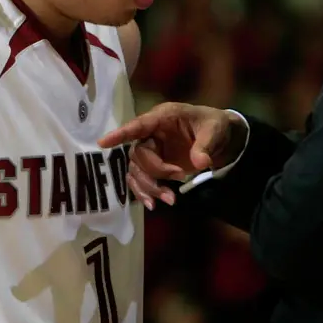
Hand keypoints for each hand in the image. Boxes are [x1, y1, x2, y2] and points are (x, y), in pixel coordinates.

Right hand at [98, 102, 246, 208]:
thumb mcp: (215, 130)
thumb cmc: (214, 126)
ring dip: (149, 187)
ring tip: (170, 200)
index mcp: (163, 117)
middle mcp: (151, 134)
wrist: (219, 139)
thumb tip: (200, 163)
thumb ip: (206, 145)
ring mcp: (151, 151)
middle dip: (156, 171)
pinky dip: (145, 194)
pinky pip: (140, 180)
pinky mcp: (154, 167)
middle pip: (138, 154)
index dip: (121, 134)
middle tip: (180, 177)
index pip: (139, 125)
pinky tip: (154, 205)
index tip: (103, 143)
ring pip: (136, 171)